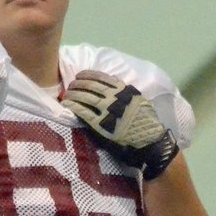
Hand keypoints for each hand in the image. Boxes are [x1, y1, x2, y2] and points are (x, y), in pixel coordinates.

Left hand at [61, 70, 177, 179]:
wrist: (149, 140)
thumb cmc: (145, 120)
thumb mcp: (139, 100)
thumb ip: (126, 90)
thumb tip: (114, 80)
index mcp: (123, 90)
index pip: (101, 77)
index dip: (87, 74)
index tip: (80, 75)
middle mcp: (114, 97)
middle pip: (90, 86)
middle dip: (78, 84)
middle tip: (70, 85)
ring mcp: (106, 110)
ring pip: (85, 97)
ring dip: (73, 93)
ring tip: (66, 94)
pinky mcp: (100, 123)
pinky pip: (83, 111)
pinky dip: (73, 106)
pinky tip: (67, 104)